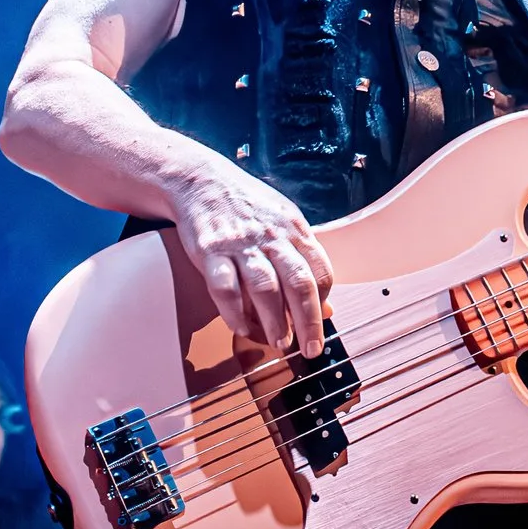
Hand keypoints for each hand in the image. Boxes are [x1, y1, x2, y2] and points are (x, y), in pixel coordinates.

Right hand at [169, 164, 334, 354]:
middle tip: (310, 348)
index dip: (323, 302)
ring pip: (264, 289)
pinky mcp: (210, 252)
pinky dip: (234, 313)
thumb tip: (326, 306)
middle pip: (298, 284)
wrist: (200, 180)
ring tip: (280, 343)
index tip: (321, 323)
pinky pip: (225, 289)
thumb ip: (304, 260)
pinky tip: (241, 328)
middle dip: (308, 322)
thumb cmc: (246, 205)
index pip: (320, 271)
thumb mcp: (284, 222)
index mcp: (294, 229)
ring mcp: (240, 244)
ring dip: (274, 322)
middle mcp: (271, 236)